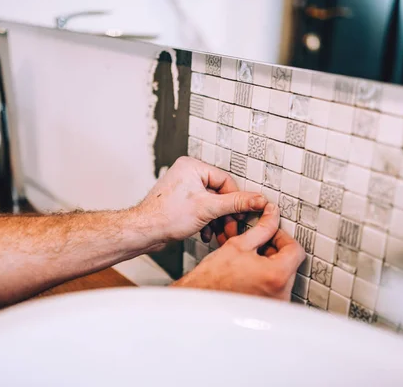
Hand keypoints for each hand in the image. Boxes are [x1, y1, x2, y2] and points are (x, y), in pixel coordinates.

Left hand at [137, 156, 266, 243]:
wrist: (144, 232)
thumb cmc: (167, 216)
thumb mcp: (209, 209)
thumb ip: (236, 203)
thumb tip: (258, 199)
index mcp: (193, 167)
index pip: (225, 181)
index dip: (236, 200)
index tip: (243, 214)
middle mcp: (187, 174)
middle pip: (219, 194)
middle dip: (225, 214)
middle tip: (232, 228)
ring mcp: (184, 188)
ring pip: (211, 204)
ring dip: (217, 221)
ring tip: (220, 235)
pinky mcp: (181, 202)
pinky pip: (201, 209)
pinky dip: (206, 222)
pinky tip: (206, 235)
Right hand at [173, 203, 304, 299]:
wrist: (198, 301)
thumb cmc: (212, 278)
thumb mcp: (238, 245)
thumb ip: (262, 228)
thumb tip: (273, 214)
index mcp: (275, 276)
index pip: (295, 250)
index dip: (282, 237)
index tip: (270, 235)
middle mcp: (280, 294)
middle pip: (289, 264)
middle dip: (274, 251)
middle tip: (256, 246)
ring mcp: (274, 305)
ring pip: (281, 276)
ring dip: (268, 264)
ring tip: (248, 260)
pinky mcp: (267, 312)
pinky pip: (273, 288)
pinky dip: (264, 278)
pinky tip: (248, 273)